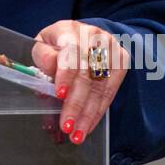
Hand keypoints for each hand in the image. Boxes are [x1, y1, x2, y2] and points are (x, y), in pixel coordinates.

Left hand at [31, 20, 129, 145]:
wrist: (83, 35)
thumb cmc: (57, 44)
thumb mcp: (43, 46)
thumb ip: (43, 59)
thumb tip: (48, 82)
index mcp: (69, 29)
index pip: (70, 51)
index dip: (66, 73)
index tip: (60, 94)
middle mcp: (93, 36)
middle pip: (87, 73)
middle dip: (76, 103)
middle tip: (67, 125)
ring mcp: (111, 47)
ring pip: (100, 85)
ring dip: (88, 114)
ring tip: (77, 134)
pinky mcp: (121, 61)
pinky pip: (110, 91)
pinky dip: (98, 111)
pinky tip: (88, 126)